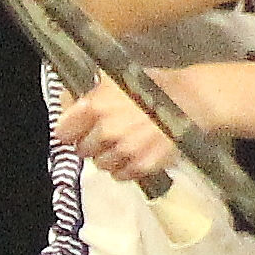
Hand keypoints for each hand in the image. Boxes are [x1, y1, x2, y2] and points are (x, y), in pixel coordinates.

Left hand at [54, 76, 179, 179]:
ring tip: (124, 143)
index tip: (77, 130)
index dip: (70, 131)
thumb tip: (66, 103)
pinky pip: (120, 175)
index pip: (63, 132)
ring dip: (109, 156)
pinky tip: (135, 153)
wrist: (191, 100)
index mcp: (95, 106)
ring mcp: (124, 150)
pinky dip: (125, 167)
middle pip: (82, 150)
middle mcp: (106, 131)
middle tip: (107, 134)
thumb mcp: (116, 79)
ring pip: (101, 164)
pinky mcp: (142, 166)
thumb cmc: (153, 85)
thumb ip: (88, 93)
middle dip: (92, 143)